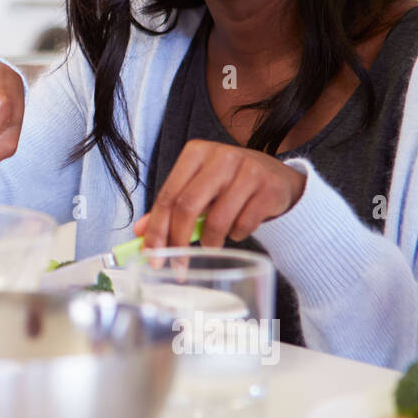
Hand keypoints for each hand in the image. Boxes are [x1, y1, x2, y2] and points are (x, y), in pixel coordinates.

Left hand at [133, 139, 306, 248]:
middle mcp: (222, 156)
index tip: (152, 255)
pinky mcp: (270, 188)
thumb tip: (140, 231)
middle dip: (178, 241)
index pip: (168, 195)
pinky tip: (238, 228)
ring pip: (217, 219)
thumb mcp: (199, 189)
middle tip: (177, 265)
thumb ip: (171, 207)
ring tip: (212, 245)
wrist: (277, 178)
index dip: (157, 229)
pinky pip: (244, 225)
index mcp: (196, 152)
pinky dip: (236, 235)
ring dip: (211, 242)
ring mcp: (249, 170)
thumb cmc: (230, 184)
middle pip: (187, 206)